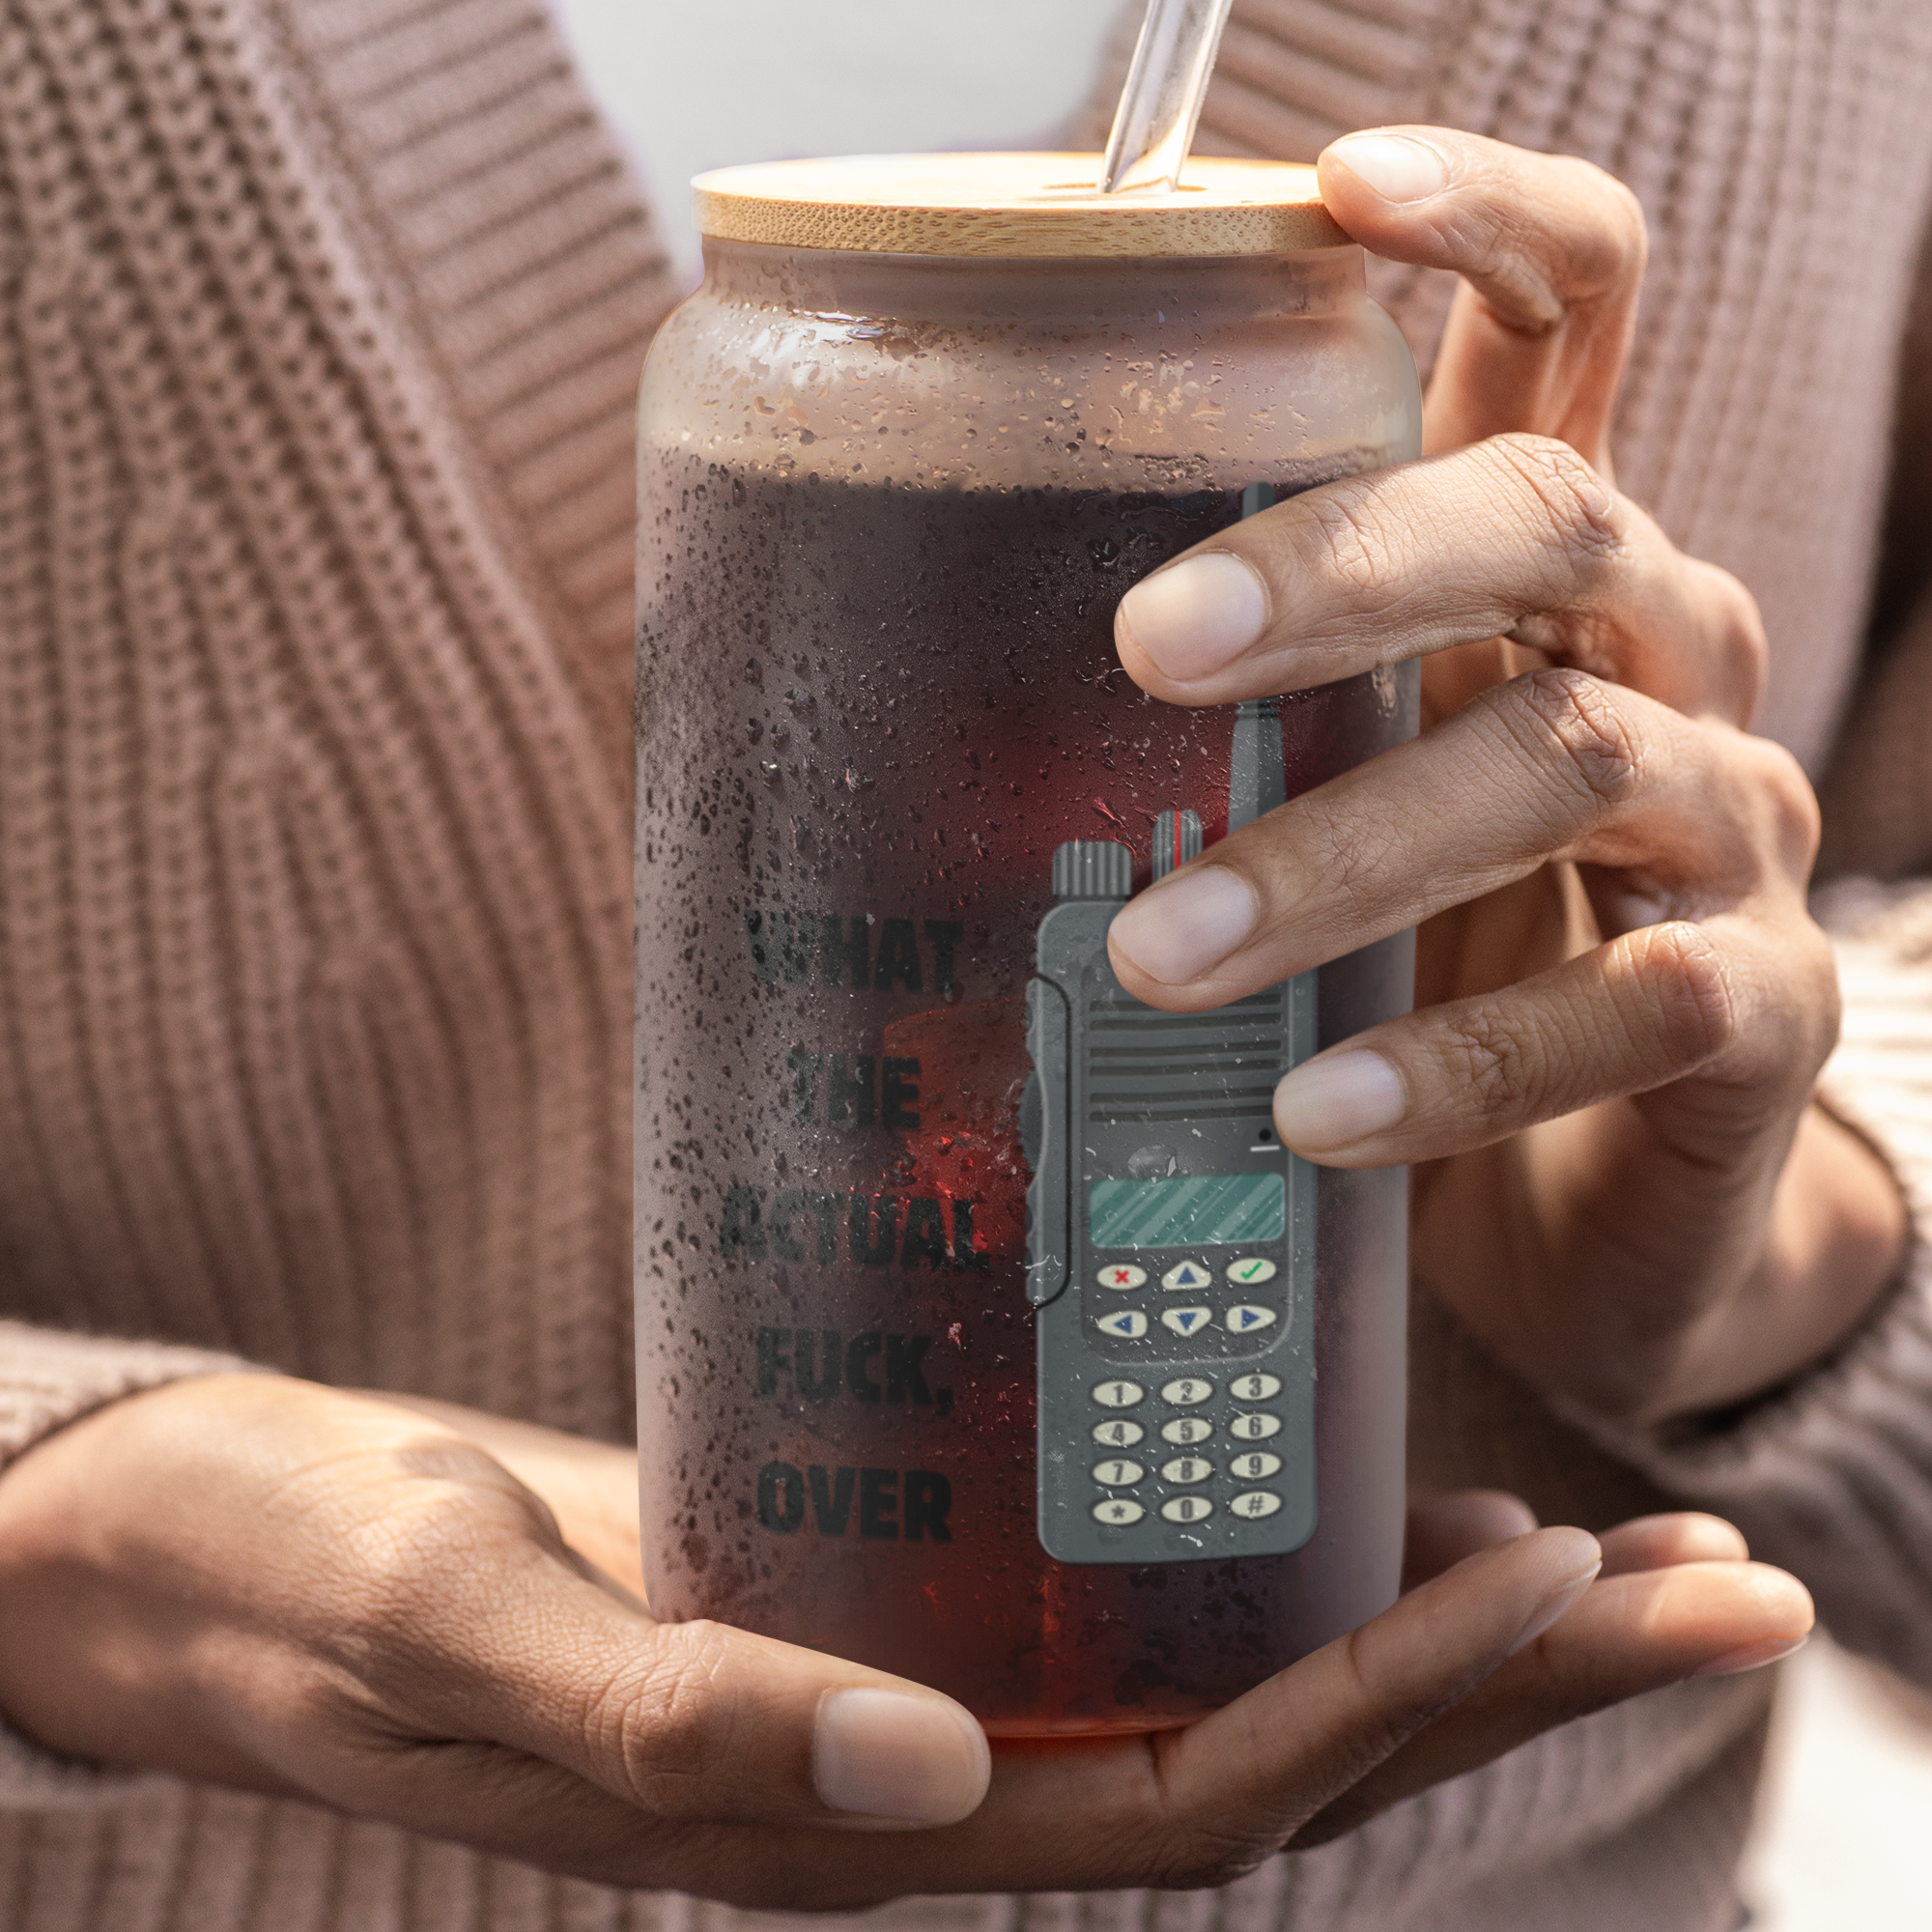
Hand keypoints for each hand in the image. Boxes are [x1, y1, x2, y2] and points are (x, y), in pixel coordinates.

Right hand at [0, 1376, 1807, 1904]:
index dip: (1412, 1721)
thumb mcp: (449, 1641)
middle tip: (1713, 1563)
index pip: (1193, 1807)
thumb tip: (919, 1784)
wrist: (240, 1556)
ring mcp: (900, 1686)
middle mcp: (911, 1776)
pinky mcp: (874, 1584)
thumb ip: (665, 1728)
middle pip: (1264, 1757)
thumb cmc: (309, 1596)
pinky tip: (1355, 1477)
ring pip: (1213, 1683)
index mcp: (845, 1828)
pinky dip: (1253, 1545)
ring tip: (1612, 1538)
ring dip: (1420, 1627)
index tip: (1604, 1597)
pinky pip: (1101, 1593)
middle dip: (1500, 1678)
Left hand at [1106, 128, 1907, 1424]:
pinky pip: (1635, 1006)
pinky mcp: (1761, 1004)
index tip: (1338, 184)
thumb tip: (924, 683)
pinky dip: (1458, 1059)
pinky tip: (1316, 1112)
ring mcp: (1733, 821)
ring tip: (1158, 957)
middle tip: (1147, 648)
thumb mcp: (1342, 782)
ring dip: (1343, 855)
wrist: (1600, 1167)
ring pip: (1569, 763)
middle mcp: (1666, 648)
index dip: (1485, 224)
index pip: (1571, 319)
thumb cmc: (1435, 942)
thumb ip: (1234, 708)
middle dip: (1344, 569)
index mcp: (1548, 567)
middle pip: (1547, 520)